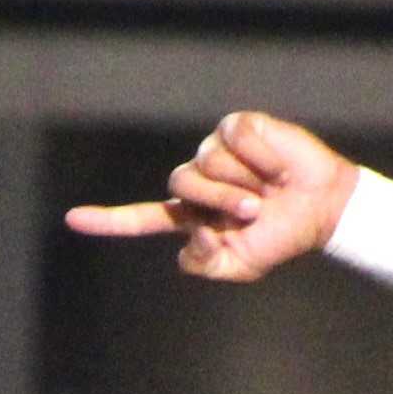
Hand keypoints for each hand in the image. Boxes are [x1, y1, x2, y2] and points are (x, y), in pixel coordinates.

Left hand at [64, 109, 353, 283]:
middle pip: (181, 186)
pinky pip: (235, 137)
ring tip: (268, 188)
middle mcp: (197, 181)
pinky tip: (275, 164)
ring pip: (207, 162)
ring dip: (241, 181)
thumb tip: (191, 235)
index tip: (72, 220)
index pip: (142, 220)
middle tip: (254, 210)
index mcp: (191, 216)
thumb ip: (206, 262)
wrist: (321, 209)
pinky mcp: (239, 128)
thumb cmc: (280, 238)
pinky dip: (259, 155)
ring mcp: (215, 152)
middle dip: (220, 200)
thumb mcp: (239, 265)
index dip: (109, 221)